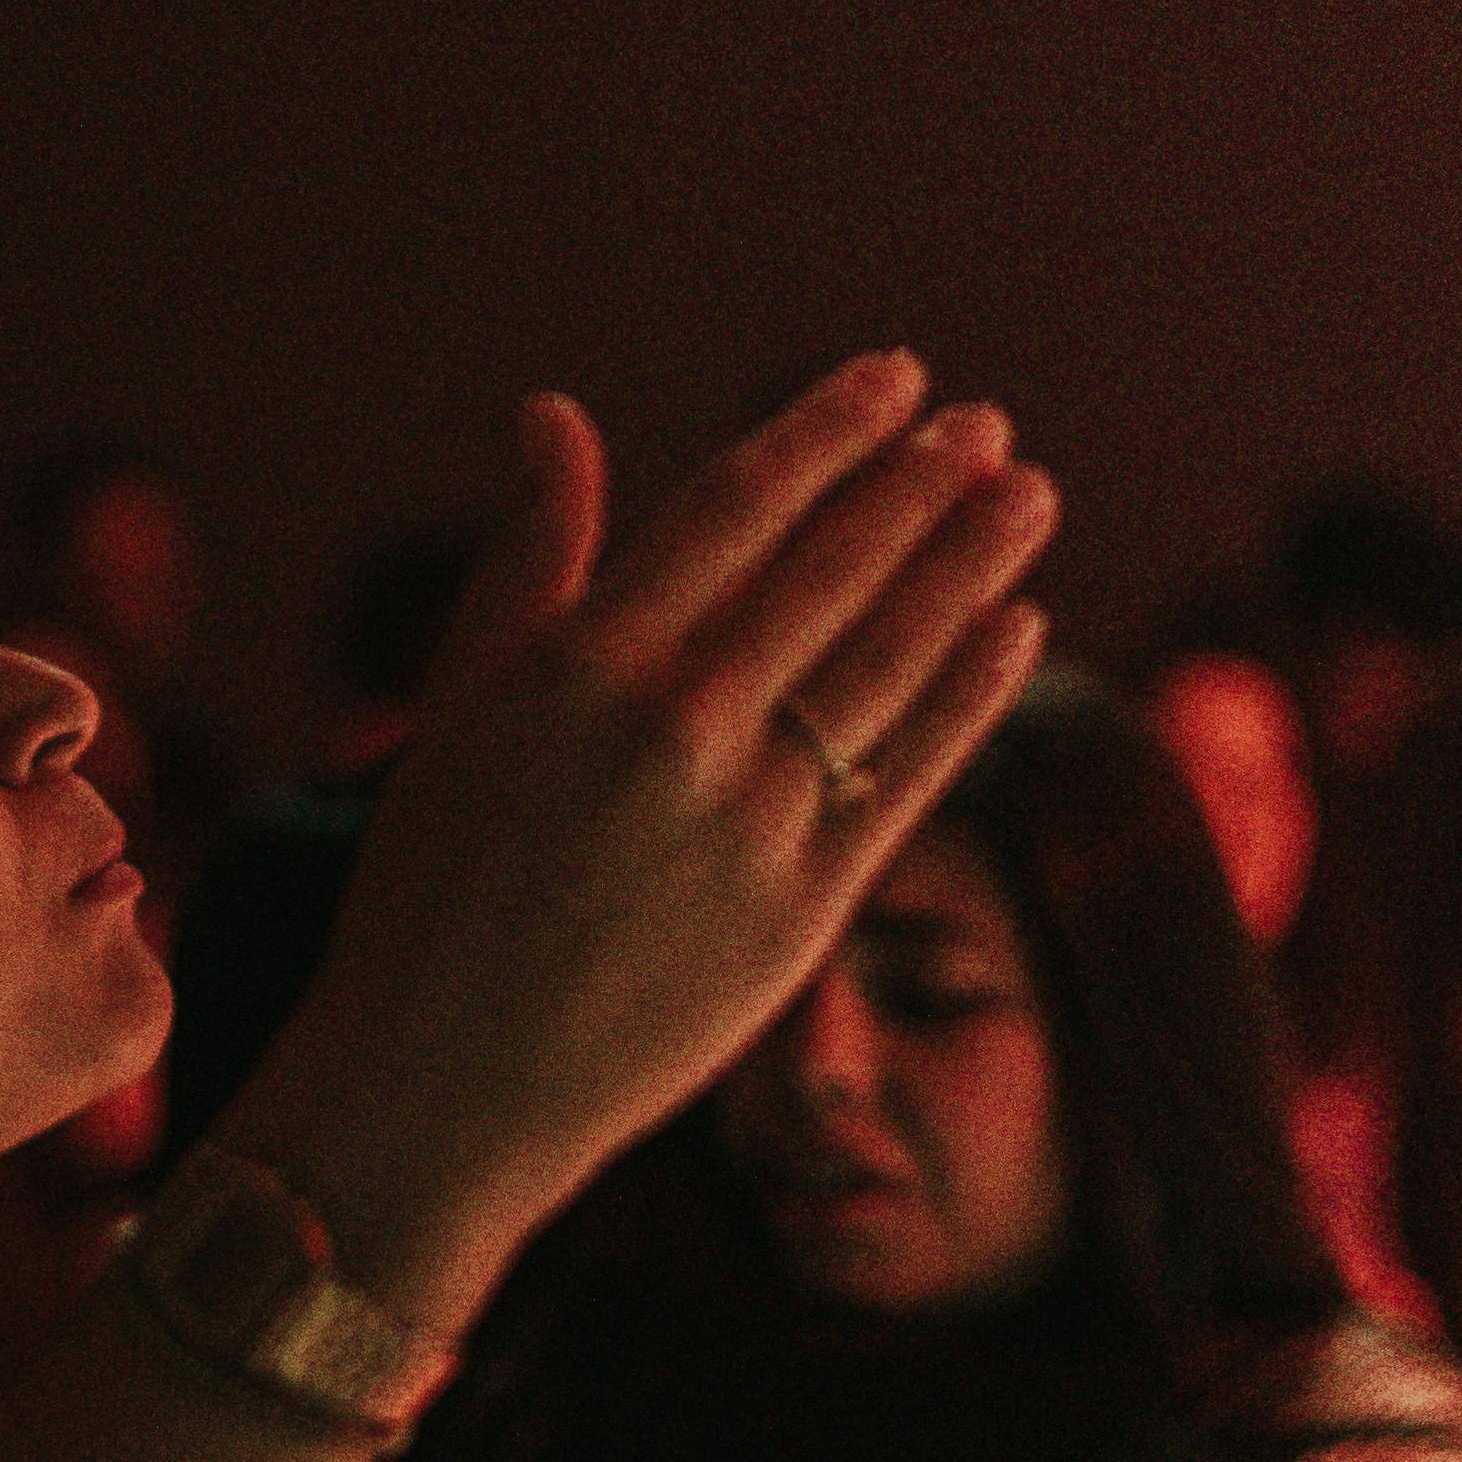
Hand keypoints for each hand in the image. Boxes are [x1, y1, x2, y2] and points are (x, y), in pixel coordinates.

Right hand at [240, 357, 1057, 1319]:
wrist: (446, 1084)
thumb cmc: (437, 886)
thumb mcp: (464, 705)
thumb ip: (530, 556)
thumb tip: (555, 410)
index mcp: (581, 663)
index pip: (738, 505)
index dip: (828, 431)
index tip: (894, 377)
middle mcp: (677, 726)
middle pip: (836, 568)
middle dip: (923, 483)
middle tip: (987, 425)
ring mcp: (750, 820)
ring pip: (893, 658)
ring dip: (972, 563)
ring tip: (1025, 496)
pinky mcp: (804, 909)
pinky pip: (912, 772)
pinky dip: (972, 689)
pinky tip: (1016, 625)